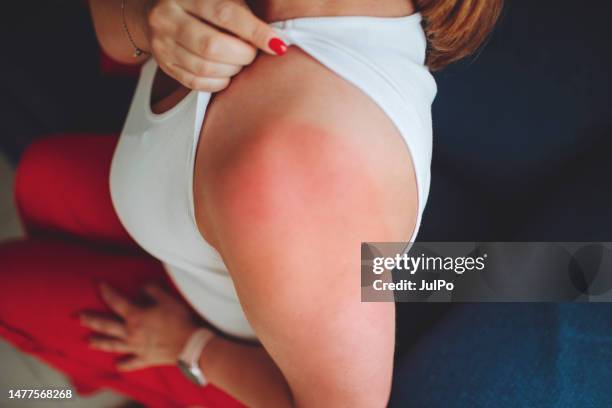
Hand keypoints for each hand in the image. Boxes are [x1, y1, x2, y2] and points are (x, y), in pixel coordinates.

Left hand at [79, 282, 198, 370]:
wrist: (188, 345)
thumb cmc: (178, 320)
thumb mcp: (166, 299)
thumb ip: (152, 289)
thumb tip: (142, 286)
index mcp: (135, 316)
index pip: (116, 302)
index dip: (107, 292)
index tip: (99, 285)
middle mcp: (131, 333)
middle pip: (106, 326)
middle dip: (91, 320)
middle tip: (79, 317)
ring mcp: (136, 347)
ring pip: (113, 345)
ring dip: (100, 343)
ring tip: (88, 342)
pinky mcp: (144, 358)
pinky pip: (131, 363)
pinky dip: (123, 364)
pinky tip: (117, 365)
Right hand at [145, 0, 287, 91]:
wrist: (158, 11)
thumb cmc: (203, 4)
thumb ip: (241, 11)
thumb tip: (274, 37)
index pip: (225, 14)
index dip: (255, 32)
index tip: (278, 44)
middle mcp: (167, 17)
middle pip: (212, 45)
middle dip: (242, 54)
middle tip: (253, 53)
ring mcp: (162, 43)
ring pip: (204, 68)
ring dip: (232, 69)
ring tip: (240, 61)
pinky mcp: (164, 65)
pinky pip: (196, 83)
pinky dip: (218, 82)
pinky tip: (226, 73)